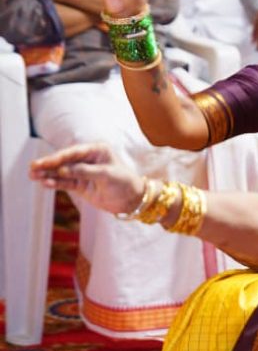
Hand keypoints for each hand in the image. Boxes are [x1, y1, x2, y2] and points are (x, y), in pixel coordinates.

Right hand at [30, 142, 145, 217]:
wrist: (131, 200)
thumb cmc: (124, 182)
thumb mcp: (107, 175)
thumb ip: (85, 172)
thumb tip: (63, 170)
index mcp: (97, 150)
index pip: (74, 152)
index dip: (59, 157)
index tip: (47, 162)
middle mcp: (88, 159)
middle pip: (65, 161)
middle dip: (49, 164)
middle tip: (33, 167)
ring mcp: (83, 172)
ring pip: (62, 172)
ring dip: (48, 174)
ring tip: (32, 175)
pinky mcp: (80, 185)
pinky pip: (65, 183)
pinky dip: (55, 183)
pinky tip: (44, 183)